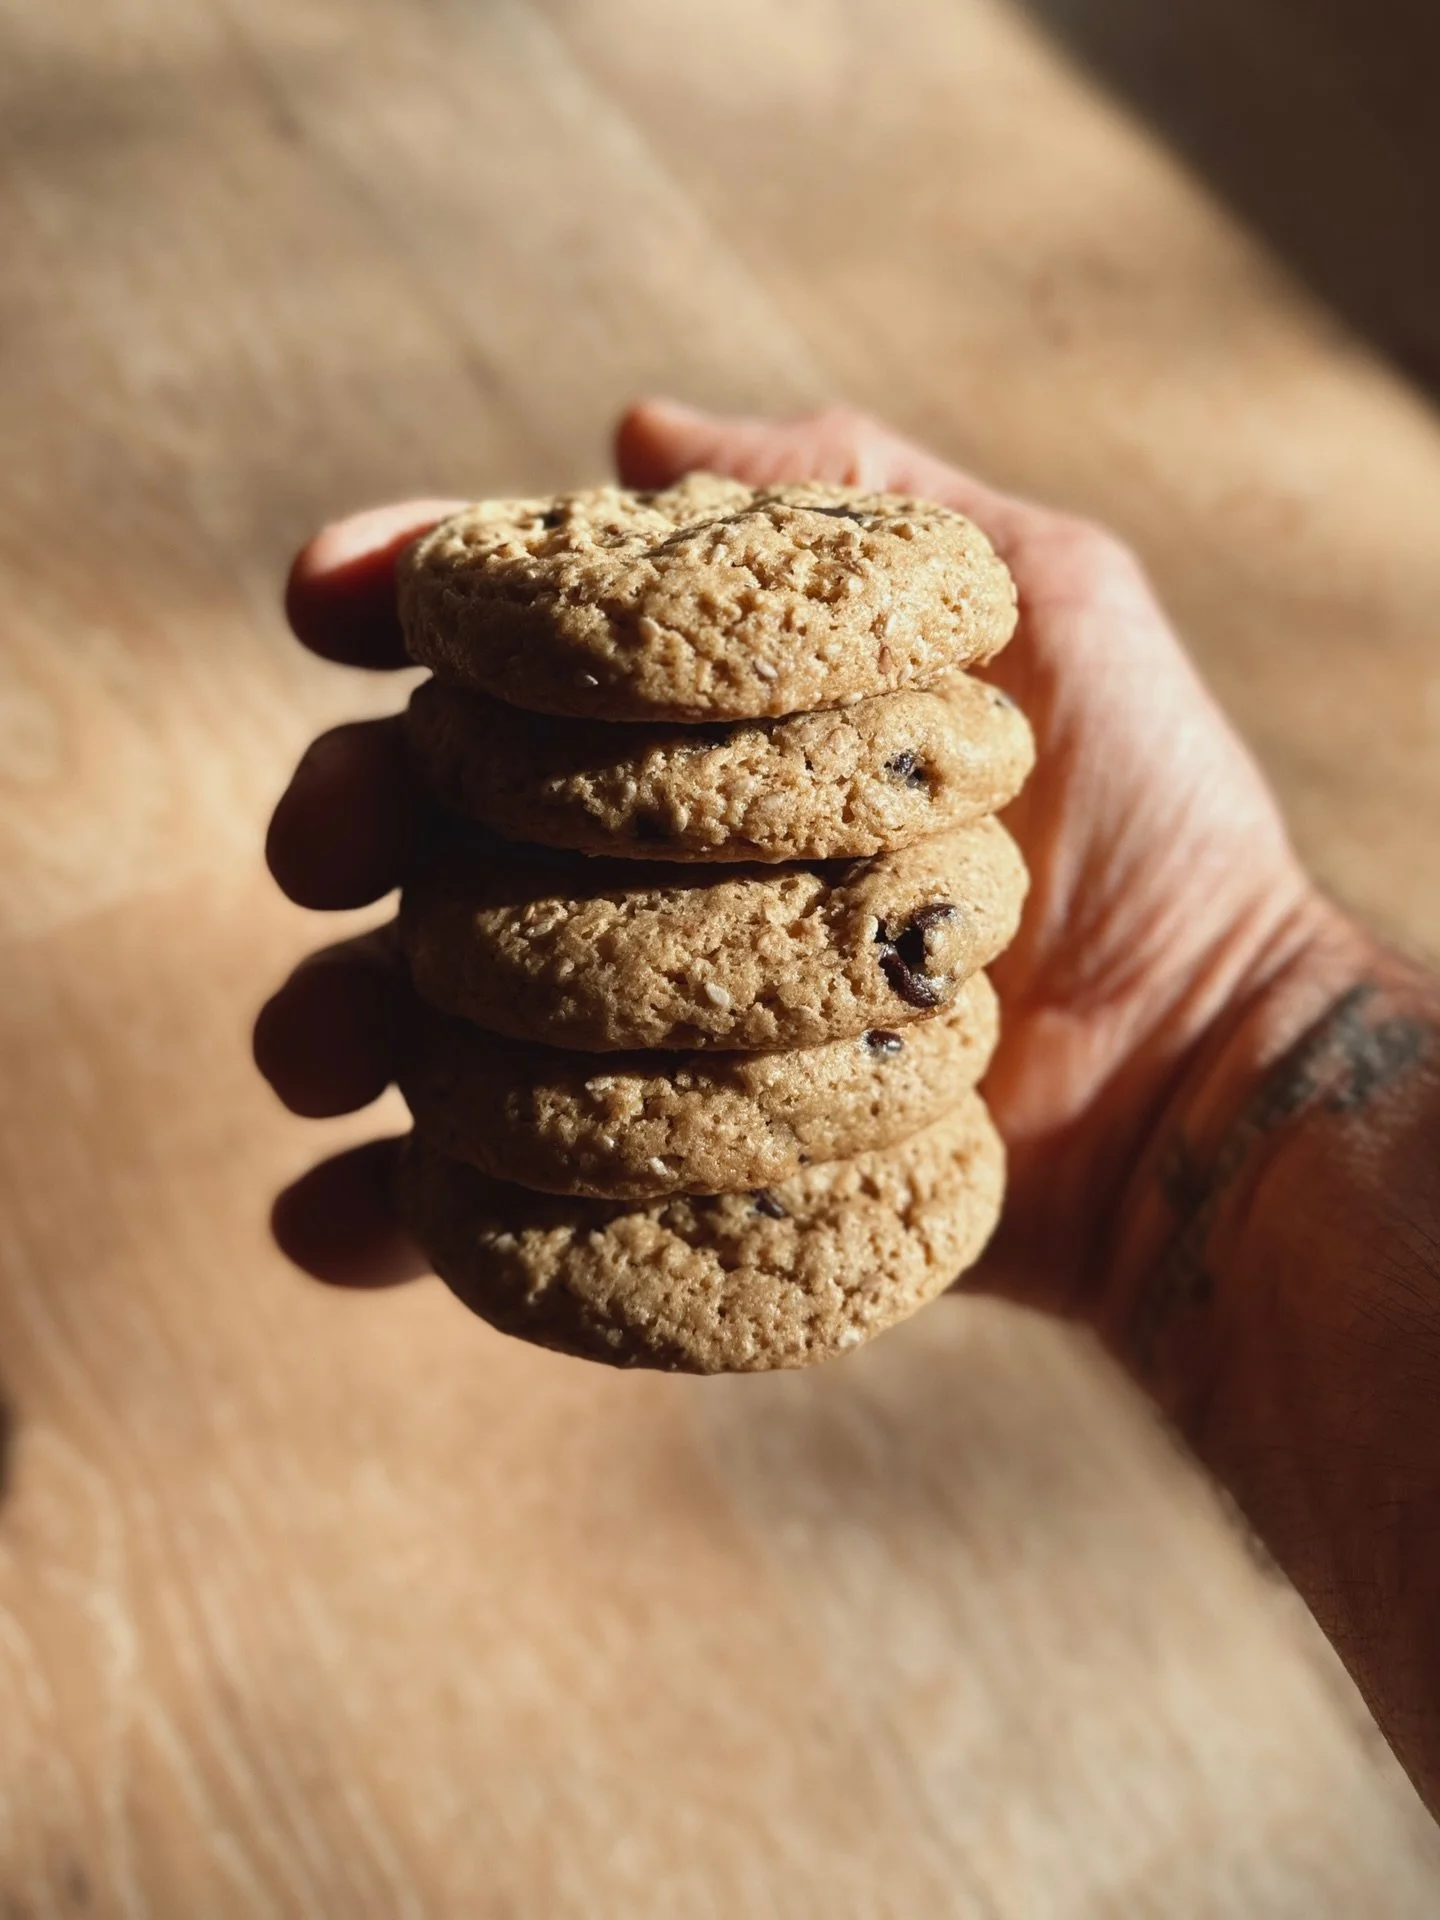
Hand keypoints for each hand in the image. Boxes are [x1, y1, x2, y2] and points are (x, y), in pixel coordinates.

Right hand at [256, 401, 1338, 1320]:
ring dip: (342, 1019)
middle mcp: (649, 867)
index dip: (404, 595)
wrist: (1204, 1069)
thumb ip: (856, 495)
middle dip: (350, 814)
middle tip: (324, 844)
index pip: (520, 645)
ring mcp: (644, 1028)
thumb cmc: (1149, 823)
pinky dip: (398, 1220)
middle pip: (438, 827)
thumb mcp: (1044, 603)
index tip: (321, 594)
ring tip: (320, 1054)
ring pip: (433, 1015)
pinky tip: (336, 1224)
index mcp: (704, 728)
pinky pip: (498, 1206)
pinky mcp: (661, 1177)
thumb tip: (632, 426)